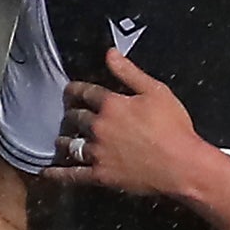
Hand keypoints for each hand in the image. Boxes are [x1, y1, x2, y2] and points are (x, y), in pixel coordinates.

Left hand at [50, 49, 215, 199]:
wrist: (182, 165)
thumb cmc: (174, 127)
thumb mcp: (156, 91)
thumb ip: (129, 72)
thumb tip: (109, 53)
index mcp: (111, 105)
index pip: (85, 92)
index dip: (76, 90)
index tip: (70, 90)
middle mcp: (98, 127)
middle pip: (75, 117)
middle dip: (71, 114)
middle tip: (69, 114)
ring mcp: (97, 152)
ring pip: (70, 144)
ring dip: (64, 140)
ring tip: (61, 140)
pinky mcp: (100, 175)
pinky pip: (73, 175)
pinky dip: (58, 174)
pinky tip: (47, 173)